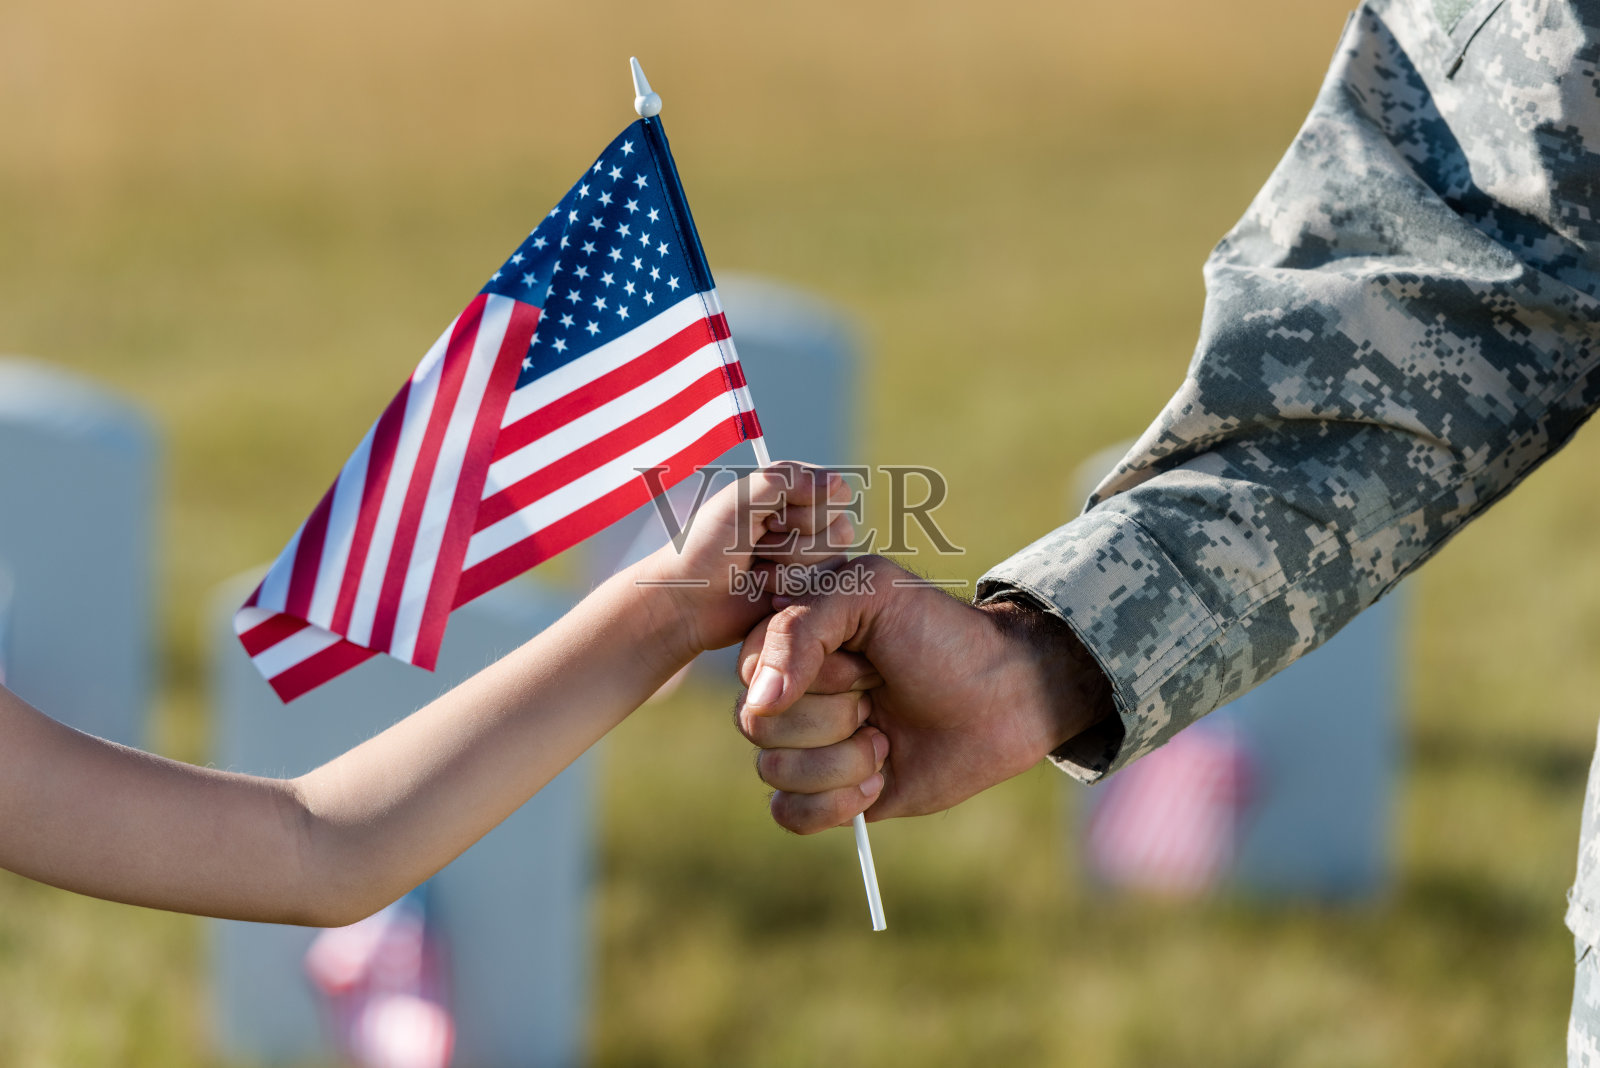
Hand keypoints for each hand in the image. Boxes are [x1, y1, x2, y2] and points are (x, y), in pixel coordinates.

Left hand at [636, 461, 853, 660]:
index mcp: (791, 490)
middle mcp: (807, 521)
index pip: (836, 490)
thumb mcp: (739, 501)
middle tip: (757, 544)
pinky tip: (762, 590)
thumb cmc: (705, 546)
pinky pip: (823, 589)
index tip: (769, 517)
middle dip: (792, 542)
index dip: (808, 507)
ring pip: (833, 561)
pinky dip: (787, 588)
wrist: (689, 601)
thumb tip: (836, 482)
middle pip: (841, 527)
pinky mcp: (809, 590)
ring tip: (755, 568)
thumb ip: (785, 480)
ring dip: (786, 567)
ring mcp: (811, 557)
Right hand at [734, 555, 1113, 832]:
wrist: (1006, 694)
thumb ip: (801, 628)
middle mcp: (790, 694)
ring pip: (775, 773)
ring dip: (844, 760)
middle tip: (880, 695)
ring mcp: (808, 745)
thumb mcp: (872, 593)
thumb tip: (761, 703)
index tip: (867, 658)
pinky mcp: (830, 792)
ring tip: (887, 738)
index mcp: (789, 641)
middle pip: (759, 728)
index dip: (813, 676)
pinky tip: (879, 783)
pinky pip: (789, 815)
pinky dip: (834, 805)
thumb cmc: (942, 634)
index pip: (752, 674)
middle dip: (832, 717)